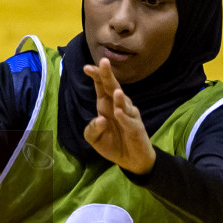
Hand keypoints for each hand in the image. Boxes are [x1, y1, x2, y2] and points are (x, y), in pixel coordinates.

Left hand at [82, 57, 156, 174]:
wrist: (131, 160)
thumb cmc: (113, 144)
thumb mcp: (94, 139)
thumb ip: (91, 130)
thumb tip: (99, 119)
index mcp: (106, 106)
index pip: (101, 87)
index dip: (96, 76)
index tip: (86, 68)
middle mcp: (118, 107)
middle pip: (113, 87)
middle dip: (108, 75)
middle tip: (104, 62)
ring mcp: (129, 116)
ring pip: (124, 103)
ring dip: (119, 98)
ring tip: (115, 91)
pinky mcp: (137, 128)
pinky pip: (130, 122)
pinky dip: (124, 118)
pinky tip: (119, 113)